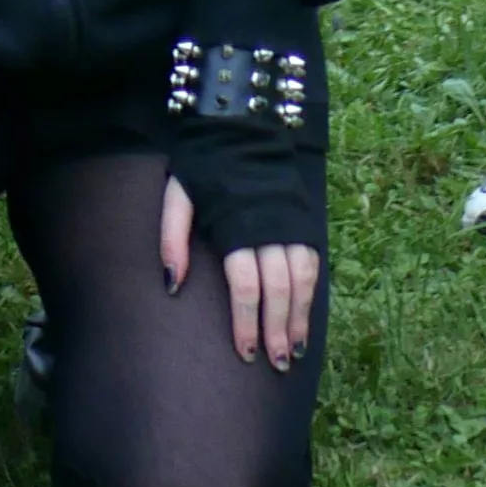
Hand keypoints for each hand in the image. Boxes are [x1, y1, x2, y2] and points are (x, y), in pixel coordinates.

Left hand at [159, 174, 320, 370]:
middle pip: (278, 288)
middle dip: (276, 329)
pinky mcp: (304, 218)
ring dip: (299, 317)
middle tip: (275, 363)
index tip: (245, 352)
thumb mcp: (177, 194)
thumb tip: (172, 285)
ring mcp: (291, 222)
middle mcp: (269, 226)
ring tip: (294, 350)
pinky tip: (306, 316)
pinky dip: (312, 293)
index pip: (246, 284)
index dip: (247, 321)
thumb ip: (172, 238)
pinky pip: (313, 262)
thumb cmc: (204, 165)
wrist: (240, 124)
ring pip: (301, 279)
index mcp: (236, 224)